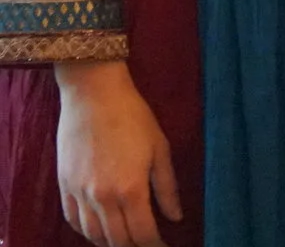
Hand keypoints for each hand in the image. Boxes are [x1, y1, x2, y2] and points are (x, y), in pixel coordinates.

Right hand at [55, 59, 179, 246]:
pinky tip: (98, 229)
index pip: (143, 234)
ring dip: (109, 242)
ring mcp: (79, 193)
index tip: (165, 246)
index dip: (156, 245)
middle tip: (147, 243)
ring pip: (93, 234)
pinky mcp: (64, 185)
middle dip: (134, 246)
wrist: (94, 96)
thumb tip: (176, 217)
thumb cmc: (134, 118)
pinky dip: (86, 230)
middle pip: (117, 239)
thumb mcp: (160, 150)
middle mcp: (102, 197)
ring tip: (125, 240)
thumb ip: (167, 188)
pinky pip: (73, 219)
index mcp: (131, 190)